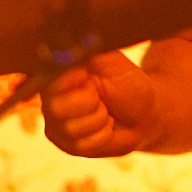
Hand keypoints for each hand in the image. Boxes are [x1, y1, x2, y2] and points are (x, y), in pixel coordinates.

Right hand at [41, 49, 161, 156]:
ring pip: (71, 129)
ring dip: (99, 120)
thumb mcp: (112, 62)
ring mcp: (56, 123)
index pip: (48, 79)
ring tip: (105, 112)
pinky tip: (105, 127)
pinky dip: (102, 136)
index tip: (90, 79)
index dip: (74, 82)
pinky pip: (83, 145)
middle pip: (57, 108)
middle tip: (100, 98)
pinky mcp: (66, 144)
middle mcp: (50, 98)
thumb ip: (89, 53)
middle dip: (90, 103)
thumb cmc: (128, 85)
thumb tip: (69, 46)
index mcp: (57, 74)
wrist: (144, 115)